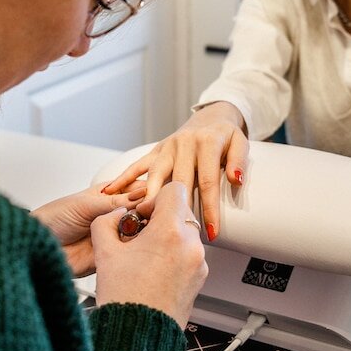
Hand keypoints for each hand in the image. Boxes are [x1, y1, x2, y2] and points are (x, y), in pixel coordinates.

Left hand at [31, 181, 145, 275]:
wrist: (38, 244)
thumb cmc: (54, 218)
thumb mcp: (85, 204)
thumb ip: (113, 202)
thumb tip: (140, 196)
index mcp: (109, 196)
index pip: (136, 189)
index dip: (148, 191)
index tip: (157, 194)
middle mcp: (114, 214)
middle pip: (142, 211)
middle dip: (150, 212)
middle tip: (154, 213)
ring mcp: (114, 234)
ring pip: (139, 232)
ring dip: (145, 231)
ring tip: (145, 229)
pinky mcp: (112, 254)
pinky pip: (129, 252)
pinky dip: (134, 249)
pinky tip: (135, 245)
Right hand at [91, 182, 207, 327]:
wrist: (138, 339)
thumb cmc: (123, 298)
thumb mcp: (104, 253)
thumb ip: (106, 223)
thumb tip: (114, 216)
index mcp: (170, 231)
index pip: (174, 189)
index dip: (153, 198)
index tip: (141, 215)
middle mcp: (191, 245)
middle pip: (181, 211)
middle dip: (160, 219)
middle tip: (139, 236)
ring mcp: (198, 263)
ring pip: (185, 234)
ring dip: (167, 238)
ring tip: (143, 258)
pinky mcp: (199, 279)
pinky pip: (189, 255)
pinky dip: (174, 256)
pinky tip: (152, 272)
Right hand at [101, 101, 248, 241]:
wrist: (212, 116)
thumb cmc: (226, 137)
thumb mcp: (240, 143)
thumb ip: (238, 161)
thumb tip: (235, 179)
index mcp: (206, 143)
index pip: (207, 181)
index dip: (209, 208)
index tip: (211, 233)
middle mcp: (184, 144)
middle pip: (179, 181)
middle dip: (177, 209)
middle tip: (174, 234)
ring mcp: (167, 147)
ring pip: (155, 175)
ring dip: (149, 197)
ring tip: (142, 218)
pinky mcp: (156, 150)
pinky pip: (137, 165)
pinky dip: (123, 178)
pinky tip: (110, 191)